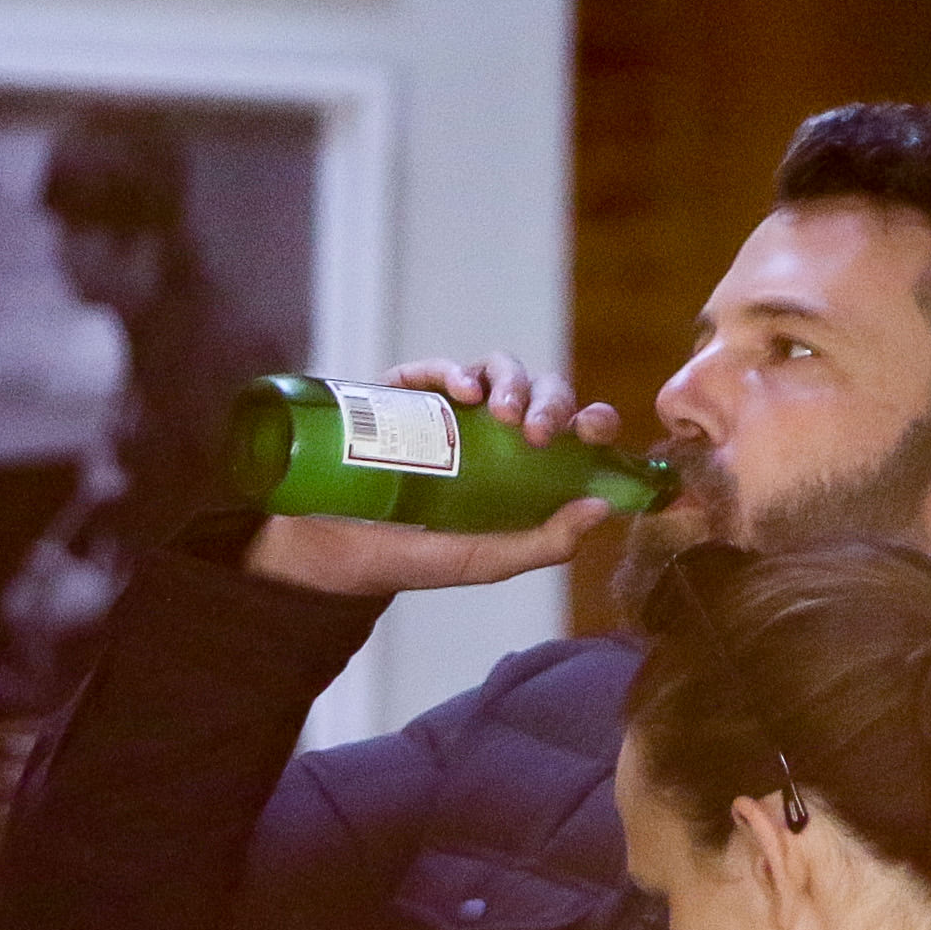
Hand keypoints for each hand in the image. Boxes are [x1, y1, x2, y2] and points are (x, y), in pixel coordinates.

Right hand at [244, 353, 622, 598]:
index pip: (573, 431)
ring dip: (510, 380)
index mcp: (524, 468)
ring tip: (498, 410)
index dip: (592, 420)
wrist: (329, 551)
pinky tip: (461, 390)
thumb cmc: (410, 557)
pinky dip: (452, 369)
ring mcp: (451, 410)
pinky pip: (437, 368)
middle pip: (541, 392)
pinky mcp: (405, 395)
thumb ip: (544, 544)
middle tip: (535, 435)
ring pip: (498, 369)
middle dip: (549, 402)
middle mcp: (494, 432)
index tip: (591, 431)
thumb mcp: (483, 561)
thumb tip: (601, 507)